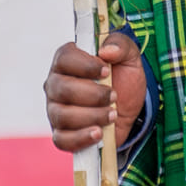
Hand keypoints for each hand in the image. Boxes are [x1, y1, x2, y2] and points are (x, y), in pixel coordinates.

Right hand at [44, 31, 145, 152]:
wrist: (129, 110)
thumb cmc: (123, 80)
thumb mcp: (129, 58)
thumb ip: (121, 45)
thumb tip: (106, 50)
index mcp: (67, 61)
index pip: (64, 59)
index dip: (85, 66)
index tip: (106, 71)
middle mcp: (55, 84)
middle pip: (62, 89)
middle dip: (93, 95)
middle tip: (113, 96)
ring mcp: (55, 110)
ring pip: (62, 115)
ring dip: (92, 116)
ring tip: (112, 114)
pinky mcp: (61, 133)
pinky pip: (61, 140)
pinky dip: (81, 138)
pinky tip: (98, 133)